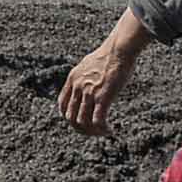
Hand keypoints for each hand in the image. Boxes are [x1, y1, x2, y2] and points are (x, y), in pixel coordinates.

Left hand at [60, 16, 148, 133]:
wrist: (119, 49)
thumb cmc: (110, 54)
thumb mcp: (89, 64)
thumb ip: (85, 74)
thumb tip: (88, 78)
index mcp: (72, 79)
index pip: (62, 104)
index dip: (68, 116)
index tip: (79, 121)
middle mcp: (77, 87)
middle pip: (70, 117)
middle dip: (80, 128)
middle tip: (93, 131)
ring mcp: (89, 93)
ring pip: (82, 122)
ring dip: (92, 131)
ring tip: (102, 132)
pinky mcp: (103, 97)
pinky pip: (97, 121)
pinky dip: (102, 129)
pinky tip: (110, 130)